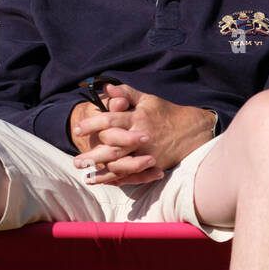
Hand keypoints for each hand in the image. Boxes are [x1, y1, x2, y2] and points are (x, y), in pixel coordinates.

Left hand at [71, 83, 216, 184]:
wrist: (192, 130)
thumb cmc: (166, 113)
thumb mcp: (147, 99)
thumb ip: (125, 93)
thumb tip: (106, 87)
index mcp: (138, 118)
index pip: (110, 121)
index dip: (92, 125)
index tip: (77, 129)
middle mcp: (141, 137)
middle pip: (113, 148)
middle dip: (93, 155)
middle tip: (76, 162)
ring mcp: (148, 154)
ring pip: (122, 165)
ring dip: (102, 172)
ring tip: (85, 175)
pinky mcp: (153, 166)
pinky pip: (133, 175)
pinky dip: (118, 180)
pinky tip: (104, 182)